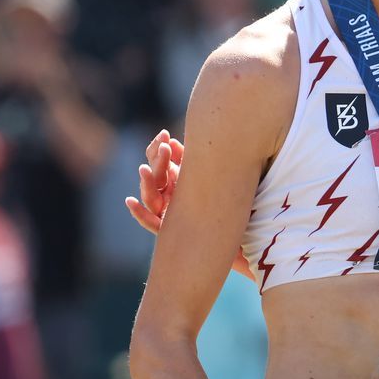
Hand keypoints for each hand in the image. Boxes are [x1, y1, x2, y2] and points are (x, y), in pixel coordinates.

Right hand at [126, 130, 254, 277]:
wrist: (248, 242)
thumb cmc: (239, 207)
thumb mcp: (224, 180)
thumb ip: (210, 162)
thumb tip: (197, 141)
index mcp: (184, 181)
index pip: (165, 162)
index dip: (161, 149)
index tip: (165, 135)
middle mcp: (175, 197)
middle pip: (158, 176)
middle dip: (157, 160)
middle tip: (163, 146)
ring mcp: (173, 214)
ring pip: (151, 197)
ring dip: (146, 183)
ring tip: (145, 170)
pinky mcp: (174, 233)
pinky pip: (152, 224)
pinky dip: (139, 214)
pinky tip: (130, 202)